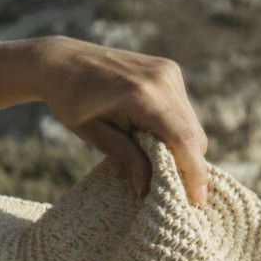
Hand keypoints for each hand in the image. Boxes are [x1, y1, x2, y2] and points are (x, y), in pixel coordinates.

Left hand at [32, 37, 209, 204]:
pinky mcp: (169, 70)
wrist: (62, 60)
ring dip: (183, 147)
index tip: (197, 200)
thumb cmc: (71, 100)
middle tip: (173, 189)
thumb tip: (148, 190)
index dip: (195, 172)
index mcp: (142, 95)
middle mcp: (162, 79)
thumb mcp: (94, 134)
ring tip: (154, 161)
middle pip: (194, 134)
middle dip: (190, 164)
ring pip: (192, 123)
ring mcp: (168, 71)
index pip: (183, 139)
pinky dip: (176, 129)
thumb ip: (126, 159)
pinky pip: (183, 109)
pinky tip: (151, 136)